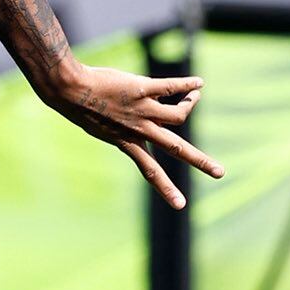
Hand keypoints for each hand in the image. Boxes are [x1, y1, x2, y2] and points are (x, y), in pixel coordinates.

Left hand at [45, 63, 224, 209]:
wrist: (69, 89)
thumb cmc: (81, 106)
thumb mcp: (101, 126)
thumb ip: (121, 129)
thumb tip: (138, 126)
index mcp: (128, 142)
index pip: (150, 171)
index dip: (165, 190)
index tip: (180, 206)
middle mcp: (139, 129)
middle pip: (176, 149)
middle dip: (199, 162)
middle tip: (220, 173)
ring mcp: (142, 110)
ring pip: (178, 116)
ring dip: (190, 105)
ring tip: (195, 96)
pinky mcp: (142, 89)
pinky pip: (170, 87)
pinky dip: (186, 85)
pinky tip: (198, 83)